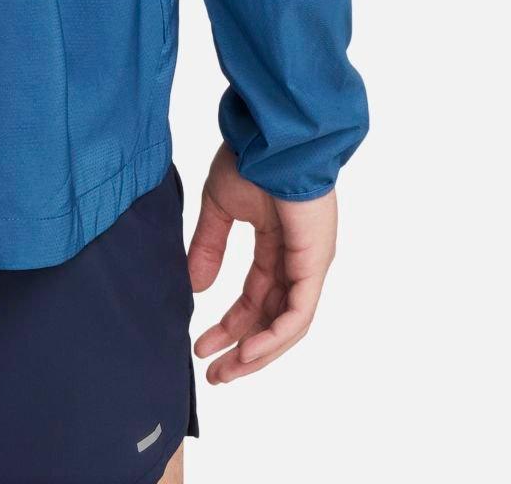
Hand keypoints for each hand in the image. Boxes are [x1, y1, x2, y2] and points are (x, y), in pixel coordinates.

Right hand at [186, 146, 336, 383]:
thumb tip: (195, 286)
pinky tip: (249, 351)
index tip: (201, 345)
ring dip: (257, 353)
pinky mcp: (315, 263)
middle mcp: (297, 260)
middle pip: (271, 319)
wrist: (270, 134)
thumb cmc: (248, 158)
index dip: (229, 324)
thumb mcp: (220, 207)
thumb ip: (209, 246)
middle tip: (215, 374)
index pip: (254, 297)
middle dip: (243, 350)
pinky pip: (298, 313)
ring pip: (287, 325)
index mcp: (277, 245)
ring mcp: (309, 264)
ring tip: (227, 372)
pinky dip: (275, 337)